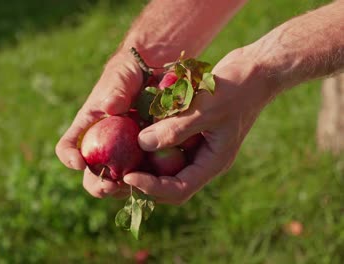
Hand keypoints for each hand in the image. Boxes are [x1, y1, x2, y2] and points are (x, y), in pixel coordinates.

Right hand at [55, 52, 142, 198]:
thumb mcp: (121, 75)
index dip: (69, 158)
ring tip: (132, 187)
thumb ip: (116, 90)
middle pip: (92, 173)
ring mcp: (125, 152)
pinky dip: (146, 180)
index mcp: (89, 127)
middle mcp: (103, 144)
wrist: (157, 68)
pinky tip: (155, 181)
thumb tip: (109, 108)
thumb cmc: (130, 69)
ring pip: (117, 179)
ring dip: (122, 188)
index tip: (80, 163)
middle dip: (97, 185)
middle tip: (110, 187)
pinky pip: (143, 173)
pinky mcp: (146, 156)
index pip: (68, 147)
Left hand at [123, 48, 276, 204]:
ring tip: (119, 156)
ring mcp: (197, 146)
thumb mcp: (206, 108)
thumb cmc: (236, 88)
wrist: (255, 69)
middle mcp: (203, 159)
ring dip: (143, 162)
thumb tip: (142, 144)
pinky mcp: (190, 131)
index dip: (151, 188)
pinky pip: (166, 144)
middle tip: (117, 173)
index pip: (178, 189)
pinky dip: (150, 141)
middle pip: (168, 183)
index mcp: (212, 162)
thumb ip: (176, 128)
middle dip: (142, 181)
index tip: (127, 177)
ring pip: (165, 165)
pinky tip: (133, 131)